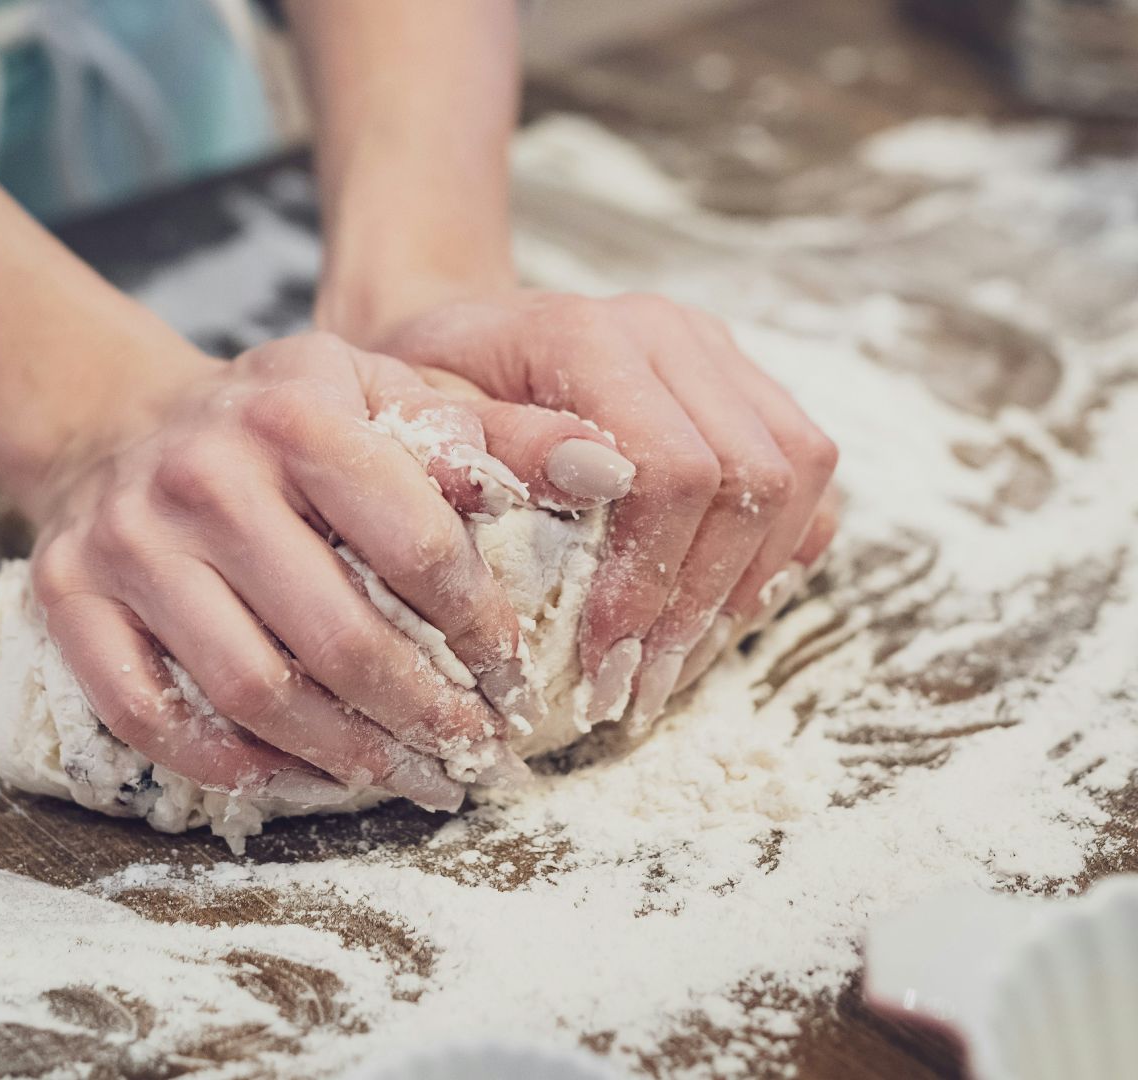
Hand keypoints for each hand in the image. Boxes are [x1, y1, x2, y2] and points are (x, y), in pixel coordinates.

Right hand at [24, 332, 577, 809]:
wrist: (122, 423)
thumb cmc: (280, 423)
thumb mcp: (384, 394)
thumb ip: (496, 433)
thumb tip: (614, 470)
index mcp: (296, 410)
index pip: (416, 543)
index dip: (482, 630)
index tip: (517, 681)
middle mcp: (203, 472)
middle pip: (337, 636)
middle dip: (423, 716)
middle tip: (474, 758)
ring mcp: (128, 540)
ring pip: (249, 689)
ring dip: (341, 757)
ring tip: (405, 779)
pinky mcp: (71, 597)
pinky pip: (150, 715)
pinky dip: (230, 764)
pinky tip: (294, 778)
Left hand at [363, 292, 839, 728]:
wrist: (453, 343)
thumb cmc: (422, 396)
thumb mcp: (419, 424)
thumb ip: (495, 447)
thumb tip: (596, 480)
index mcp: (587, 335)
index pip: (671, 468)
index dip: (650, 580)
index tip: (603, 663)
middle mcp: (669, 332)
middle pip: (749, 477)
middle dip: (699, 603)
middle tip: (639, 689)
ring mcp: (717, 353)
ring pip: (797, 474)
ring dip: (746, 587)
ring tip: (675, 666)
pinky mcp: (745, 384)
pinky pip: (806, 475)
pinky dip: (777, 554)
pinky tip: (713, 615)